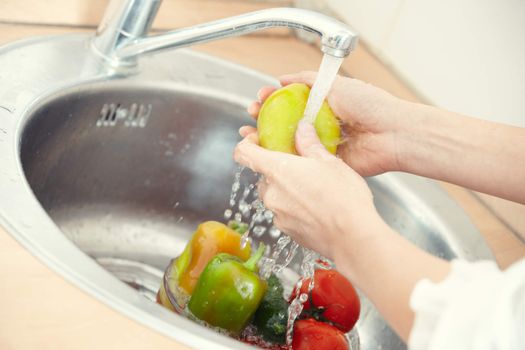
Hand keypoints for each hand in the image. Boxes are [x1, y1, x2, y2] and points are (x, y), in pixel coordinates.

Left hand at [234, 120, 382, 259]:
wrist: (353, 237)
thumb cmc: (344, 197)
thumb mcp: (330, 162)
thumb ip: (310, 144)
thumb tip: (302, 128)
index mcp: (277, 170)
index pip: (244, 153)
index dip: (247, 144)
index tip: (257, 140)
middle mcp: (271, 193)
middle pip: (263, 175)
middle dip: (278, 169)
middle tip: (301, 166)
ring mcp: (277, 215)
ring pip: (274, 195)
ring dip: (287, 189)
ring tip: (313, 188)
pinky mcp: (286, 231)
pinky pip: (284, 213)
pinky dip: (294, 207)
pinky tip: (316, 207)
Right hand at [248, 71, 411, 175]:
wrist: (394, 134)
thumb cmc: (370, 106)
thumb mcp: (337, 84)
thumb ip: (309, 80)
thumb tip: (284, 78)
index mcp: (323, 106)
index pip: (290, 102)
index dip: (273, 100)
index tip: (260, 98)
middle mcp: (320, 126)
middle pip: (285, 123)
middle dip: (265, 120)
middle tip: (251, 116)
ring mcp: (322, 145)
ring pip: (289, 143)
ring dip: (268, 140)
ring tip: (251, 133)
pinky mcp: (326, 164)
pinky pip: (302, 161)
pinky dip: (285, 158)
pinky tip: (268, 154)